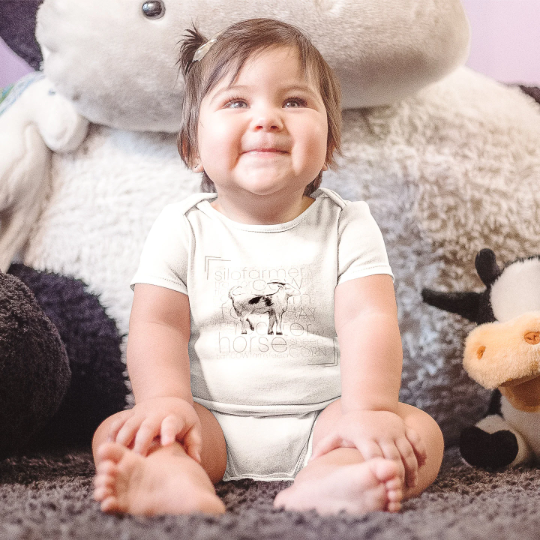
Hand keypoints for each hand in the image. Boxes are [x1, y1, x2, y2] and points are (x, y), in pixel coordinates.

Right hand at [108, 397, 201, 461]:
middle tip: (137, 460)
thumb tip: (196, 461)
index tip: (167, 443)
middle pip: (146, 427)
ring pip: (128, 425)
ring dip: (122, 441)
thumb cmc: (182, 419)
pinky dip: (111, 435)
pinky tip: (107, 450)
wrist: (168, 399)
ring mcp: (140, 414)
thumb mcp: (193, 427)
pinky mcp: (128, 416)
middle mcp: (155, 415)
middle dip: (141, 442)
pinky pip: (117, 424)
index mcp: (173, 417)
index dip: (169, 432)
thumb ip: (194, 444)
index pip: (171, 423)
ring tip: (116, 458)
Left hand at [310, 410, 426, 487]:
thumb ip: (324, 447)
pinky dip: (421, 453)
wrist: (366, 403)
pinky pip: (416, 440)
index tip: (383, 485)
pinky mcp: (404, 427)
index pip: (374, 457)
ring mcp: (395, 429)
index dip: (380, 471)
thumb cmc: (350, 424)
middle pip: (394, 457)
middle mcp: (382, 433)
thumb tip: (310, 462)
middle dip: (399, 475)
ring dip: (412, 468)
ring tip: (411, 483)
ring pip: (408, 451)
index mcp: (365, 437)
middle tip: (400, 491)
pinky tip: (422, 465)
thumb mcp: (337, 433)